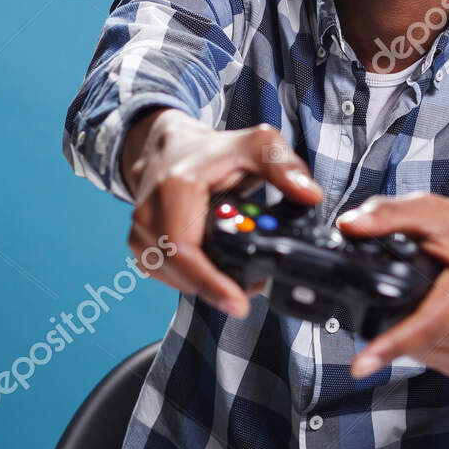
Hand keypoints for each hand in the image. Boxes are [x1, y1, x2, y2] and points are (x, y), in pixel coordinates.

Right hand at [120, 108, 323, 315]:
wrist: (169, 149)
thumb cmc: (211, 151)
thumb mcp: (256, 144)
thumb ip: (284, 166)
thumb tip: (309, 194)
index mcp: (174, 189)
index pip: (184, 249)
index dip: (210, 281)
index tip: (238, 304)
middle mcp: (148, 214)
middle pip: (181, 272)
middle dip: (219, 287)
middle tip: (254, 288)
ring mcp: (140, 234)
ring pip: (176, 279)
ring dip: (208, 285)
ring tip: (242, 278)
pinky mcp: (142, 248)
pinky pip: (169, 276)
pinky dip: (196, 279)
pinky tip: (218, 272)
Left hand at [336, 192, 448, 377]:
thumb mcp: (429, 210)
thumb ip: (388, 214)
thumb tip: (348, 224)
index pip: (429, 323)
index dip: (392, 344)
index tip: (361, 364)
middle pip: (423, 342)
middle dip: (390, 335)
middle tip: (369, 320)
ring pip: (424, 353)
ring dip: (404, 338)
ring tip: (407, 305)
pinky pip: (433, 360)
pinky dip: (417, 345)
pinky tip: (419, 322)